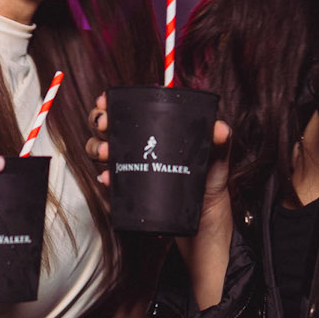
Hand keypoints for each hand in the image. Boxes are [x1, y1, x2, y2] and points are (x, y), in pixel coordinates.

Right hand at [86, 94, 231, 208]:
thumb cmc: (210, 180)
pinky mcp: (131, 188)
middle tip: (104, 125)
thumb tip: (220, 128)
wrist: (205, 215)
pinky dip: (105, 177)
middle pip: (109, 126)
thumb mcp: (216, 157)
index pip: (130, 109)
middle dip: (99, 121)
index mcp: (157, 127)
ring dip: (97, 147)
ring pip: (103, 149)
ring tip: (107, 152)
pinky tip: (107, 177)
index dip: (112, 102)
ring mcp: (134, 164)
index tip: (106, 101)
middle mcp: (141, 144)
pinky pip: (111, 179)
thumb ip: (220, 141)